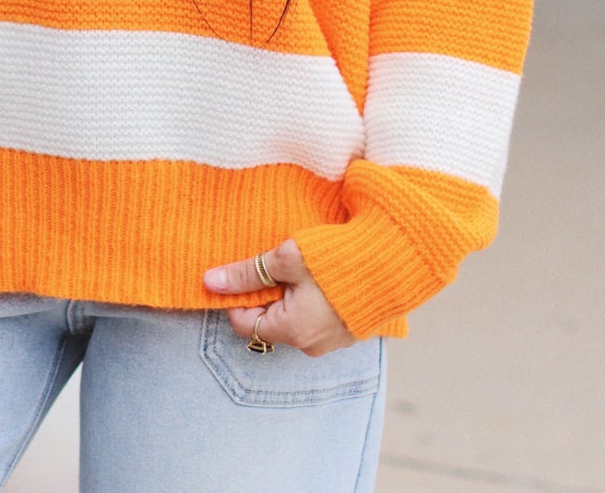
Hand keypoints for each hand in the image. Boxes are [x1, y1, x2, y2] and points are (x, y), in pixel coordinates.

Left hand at [203, 238, 357, 355]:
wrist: (396, 260)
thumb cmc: (338, 259)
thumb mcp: (286, 259)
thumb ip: (246, 273)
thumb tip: (209, 282)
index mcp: (293, 331)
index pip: (244, 323)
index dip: (238, 296)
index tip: (244, 270)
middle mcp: (311, 345)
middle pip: (269, 321)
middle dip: (265, 293)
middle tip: (274, 263)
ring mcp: (332, 341)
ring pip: (293, 319)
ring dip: (289, 294)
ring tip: (300, 266)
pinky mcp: (349, 329)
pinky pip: (316, 318)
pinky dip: (310, 298)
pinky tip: (320, 274)